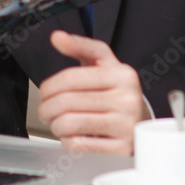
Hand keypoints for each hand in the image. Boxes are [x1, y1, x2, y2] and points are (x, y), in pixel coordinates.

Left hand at [37, 30, 150, 154]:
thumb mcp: (103, 63)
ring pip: (70, 124)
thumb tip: (57, 37)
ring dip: (55, 125)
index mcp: (122, 74)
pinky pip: (80, 144)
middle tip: (45, 110)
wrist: (141, 120)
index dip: (49, 86)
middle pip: (67, 102)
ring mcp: (126, 125)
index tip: (44, 92)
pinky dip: (68, 140)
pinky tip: (71, 135)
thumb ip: (79, 47)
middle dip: (47, 108)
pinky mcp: (122, 148)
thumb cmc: (116, 90)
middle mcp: (128, 99)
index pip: (71, 77)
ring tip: (56, 122)